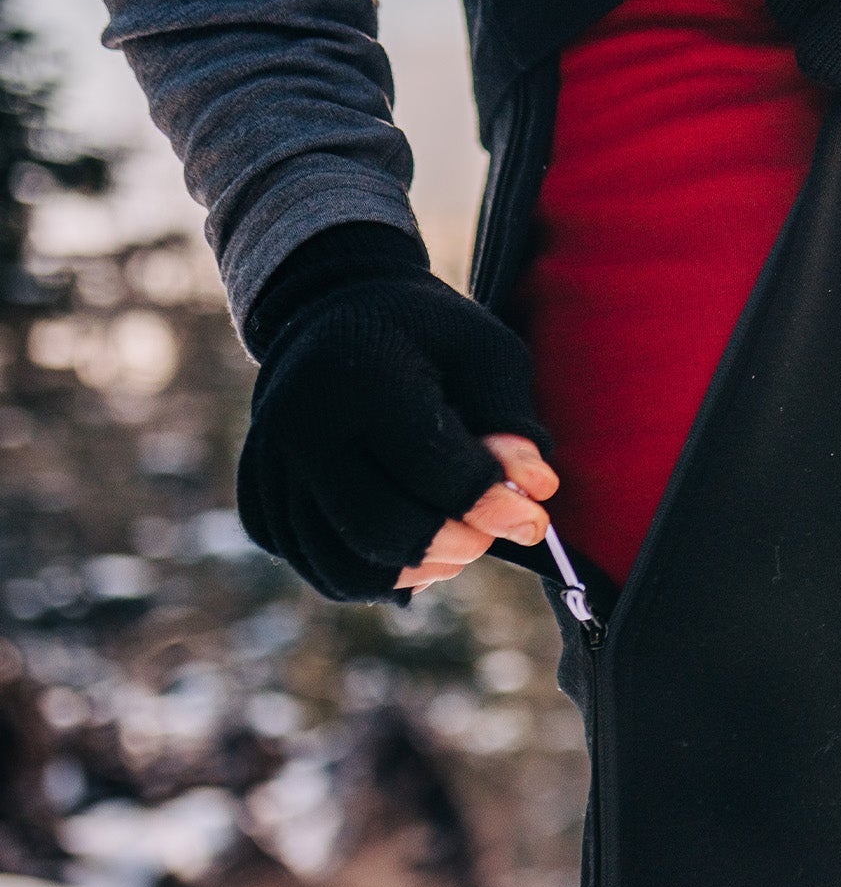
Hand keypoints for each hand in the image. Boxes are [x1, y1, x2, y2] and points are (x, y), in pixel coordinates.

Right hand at [237, 223, 557, 602]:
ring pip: (348, 566)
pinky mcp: (259, 504)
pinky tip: (416, 550)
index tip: (535, 520)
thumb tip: (534, 491)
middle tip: (494, 534)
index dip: (492, 504)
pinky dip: (378, 575)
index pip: (430, 467)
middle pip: (381, 529)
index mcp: (359, 377)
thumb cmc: (424, 333)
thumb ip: (510, 419)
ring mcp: (270, 471)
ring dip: (419, 568)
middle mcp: (299, 427)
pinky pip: (322, 570)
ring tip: (460, 542)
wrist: (330, 311)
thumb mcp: (484, 350)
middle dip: (455, 544)